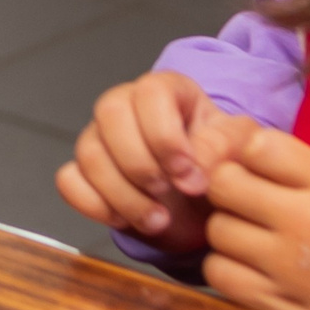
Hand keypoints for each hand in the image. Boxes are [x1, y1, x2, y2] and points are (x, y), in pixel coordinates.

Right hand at [56, 71, 231, 250]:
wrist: (207, 200)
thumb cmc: (222, 163)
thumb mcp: (240, 148)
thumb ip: (224, 145)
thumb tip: (196, 165)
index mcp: (165, 90)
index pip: (150, 93)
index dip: (166, 136)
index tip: (189, 175)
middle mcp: (124, 105)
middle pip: (109, 114)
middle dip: (140, 163)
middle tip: (169, 193)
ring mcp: (98, 137)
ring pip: (89, 153)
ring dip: (124, 195)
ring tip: (159, 219)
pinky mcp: (83, 170)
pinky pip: (69, 181)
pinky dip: (95, 205)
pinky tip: (126, 219)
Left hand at [205, 125, 309, 309]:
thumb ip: (297, 164)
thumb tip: (242, 144)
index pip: (258, 146)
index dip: (252, 154)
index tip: (265, 168)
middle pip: (224, 184)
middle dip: (232, 189)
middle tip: (254, 202)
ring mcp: (294, 269)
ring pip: (218, 230)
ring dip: (232, 232)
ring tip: (264, 239)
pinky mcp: (283, 307)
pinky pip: (220, 273)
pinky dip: (231, 270)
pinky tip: (259, 269)